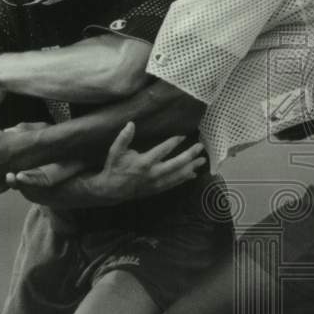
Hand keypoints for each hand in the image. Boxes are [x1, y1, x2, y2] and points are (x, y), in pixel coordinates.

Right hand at [9, 122, 206, 207]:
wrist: (111, 190)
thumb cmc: (114, 167)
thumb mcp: (115, 151)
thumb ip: (123, 138)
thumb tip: (130, 123)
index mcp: (143, 163)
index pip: (162, 151)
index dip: (173, 142)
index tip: (183, 136)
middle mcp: (152, 174)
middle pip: (175, 165)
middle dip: (189, 156)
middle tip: (200, 148)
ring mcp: (156, 183)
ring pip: (177, 176)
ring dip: (190, 168)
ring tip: (202, 161)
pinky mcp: (156, 189)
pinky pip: (173, 184)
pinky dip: (183, 179)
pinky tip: (192, 174)